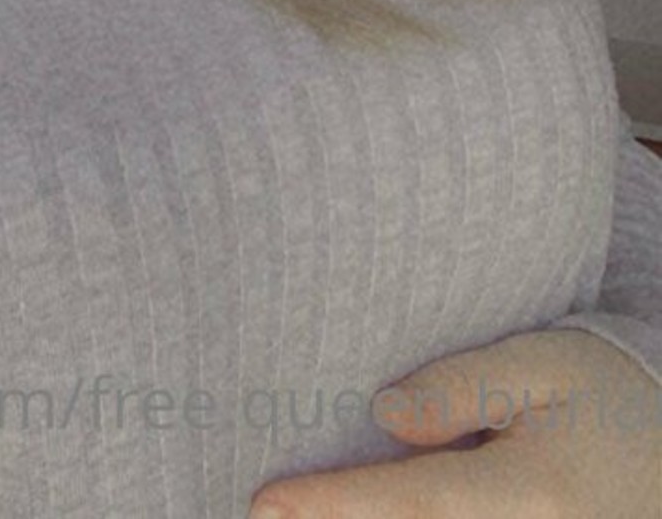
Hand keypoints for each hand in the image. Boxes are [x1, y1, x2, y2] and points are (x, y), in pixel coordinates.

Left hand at [246, 329, 660, 515]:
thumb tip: (385, 414)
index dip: (330, 504)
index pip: (404, 501)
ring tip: (295, 514)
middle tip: (262, 512)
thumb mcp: (543, 365)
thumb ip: (461, 386)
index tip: (264, 502)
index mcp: (522, 494)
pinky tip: (354, 512)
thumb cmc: (607, 395)